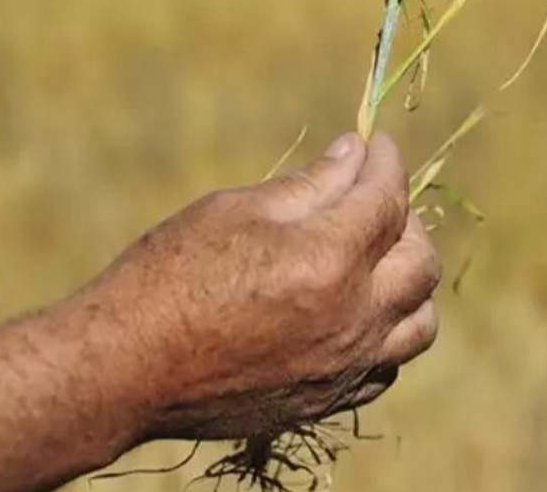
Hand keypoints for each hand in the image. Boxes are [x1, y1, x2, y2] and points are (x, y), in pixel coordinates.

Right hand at [90, 132, 440, 440]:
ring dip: (409, 281)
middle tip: (373, 198)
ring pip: (419, 322)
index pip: (387, 198)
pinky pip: (387, 366)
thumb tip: (354, 153)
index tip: (378, 145)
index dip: (387, 162)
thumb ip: (309, 185)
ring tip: (376, 259)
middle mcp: (352, 319)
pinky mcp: (327, 400)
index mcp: (328, 260)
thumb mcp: (234, 211)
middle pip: (421, 261)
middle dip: (406, 218)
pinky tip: (356, 312)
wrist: (125, 368)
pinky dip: (387, 332)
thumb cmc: (168, 276)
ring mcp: (345, 367)